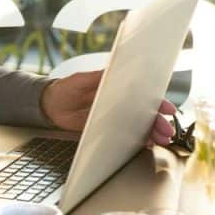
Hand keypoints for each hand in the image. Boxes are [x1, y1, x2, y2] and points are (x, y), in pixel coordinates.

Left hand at [40, 71, 177, 144]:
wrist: (48, 106)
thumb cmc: (65, 88)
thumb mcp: (81, 80)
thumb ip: (98, 77)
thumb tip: (116, 70)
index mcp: (116, 89)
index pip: (142, 95)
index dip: (157, 101)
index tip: (167, 108)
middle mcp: (118, 105)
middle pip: (144, 113)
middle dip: (158, 122)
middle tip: (167, 131)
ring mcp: (113, 120)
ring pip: (138, 127)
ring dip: (152, 133)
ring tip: (161, 140)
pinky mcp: (105, 133)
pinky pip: (125, 138)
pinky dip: (136, 142)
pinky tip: (145, 145)